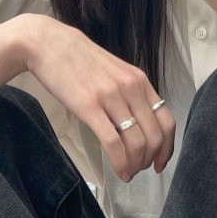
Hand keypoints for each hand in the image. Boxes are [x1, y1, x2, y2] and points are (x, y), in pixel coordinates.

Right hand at [20, 14, 174, 182]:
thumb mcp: (116, 73)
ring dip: (135, 165)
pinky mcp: (90, 107)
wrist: (49, 44)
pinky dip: (120, 163)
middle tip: (139, 170)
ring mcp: (111, 97)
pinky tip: (119, 172)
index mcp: (140, 81)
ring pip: (137, 143)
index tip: (160, 163)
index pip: (166, 121)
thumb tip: (139, 126)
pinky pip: (113, 143)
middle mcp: (131, 88)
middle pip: (155, 137)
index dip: (167, 148)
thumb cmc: (80, 62)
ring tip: (127, 173)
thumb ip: (130, 96)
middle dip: (150, 161)